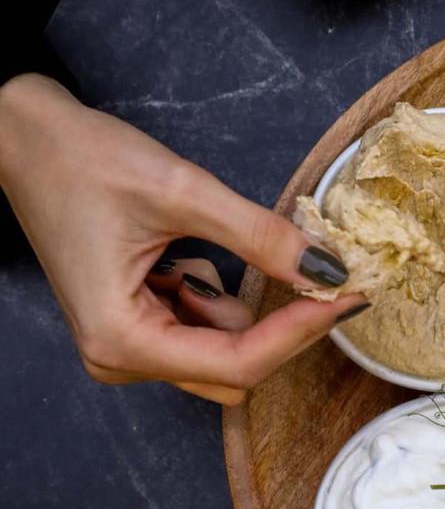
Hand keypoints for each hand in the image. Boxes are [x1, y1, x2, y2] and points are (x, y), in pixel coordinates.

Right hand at [0, 75, 366, 404]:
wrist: (26, 139)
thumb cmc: (82, 161)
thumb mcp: (183, 192)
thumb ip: (259, 236)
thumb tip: (328, 269)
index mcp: (121, 339)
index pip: (239, 361)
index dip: (301, 333)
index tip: (349, 299)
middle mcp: (120, 359)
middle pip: (236, 369)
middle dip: (279, 326)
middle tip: (318, 275)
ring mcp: (127, 348)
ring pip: (225, 353)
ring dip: (241, 308)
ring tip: (196, 250)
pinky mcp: (138, 328)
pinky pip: (204, 331)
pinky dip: (216, 298)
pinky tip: (183, 258)